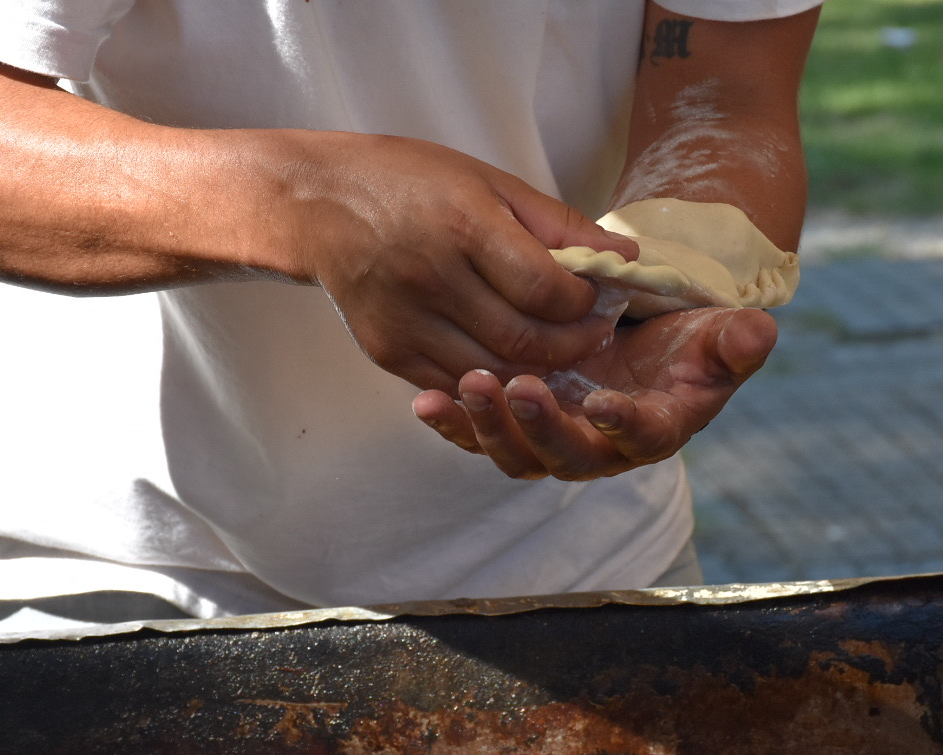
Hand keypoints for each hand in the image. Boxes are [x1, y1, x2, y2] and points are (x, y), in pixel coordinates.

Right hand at [290, 133, 638, 394]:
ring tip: (557, 350)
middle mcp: (432, 277)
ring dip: (537, 370)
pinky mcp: (388, 351)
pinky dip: (492, 382)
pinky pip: (456, 385)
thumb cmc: (412, 183)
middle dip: (573, 345)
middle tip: (590, 334)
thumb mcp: (489, 182)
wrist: (318, 203)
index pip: (547, 291)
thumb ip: (558, 224)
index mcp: (464, 225)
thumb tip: (624, 259)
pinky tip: (511, 363)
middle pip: (526, 340)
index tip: (597, 298)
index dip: (584, 304)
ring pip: (495, 373)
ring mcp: (406, 321)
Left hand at [409, 306, 775, 479]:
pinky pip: (480, 435)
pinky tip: (426, 399)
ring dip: (488, 427)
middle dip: (539, 428)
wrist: (643, 332)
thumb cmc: (687, 337)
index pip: (642, 437)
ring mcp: (554, 442)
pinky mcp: (516, 428)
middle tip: (515, 389)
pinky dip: (453, 421)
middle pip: (567, 456)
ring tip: (467, 387)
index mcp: (655, 429)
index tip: (604, 402)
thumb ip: (736, 340)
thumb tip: (759, 334)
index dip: (624, 424)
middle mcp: (602, 449)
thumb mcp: (719, 333)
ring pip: (517, 455)